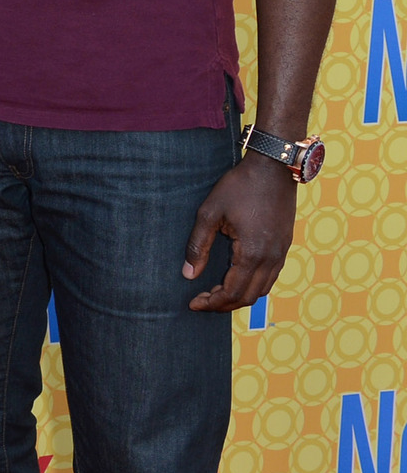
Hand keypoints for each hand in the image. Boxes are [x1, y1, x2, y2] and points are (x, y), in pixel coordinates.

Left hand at [182, 154, 295, 311]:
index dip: (212, 302)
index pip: (232, 292)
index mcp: (252, 254)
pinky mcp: (285, 246)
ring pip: (262, 290)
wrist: (273, 169)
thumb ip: (198, 246)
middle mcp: (271, 259)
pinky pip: (270, 277)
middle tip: (202, 300)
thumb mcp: (210, 213)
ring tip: (216, 293)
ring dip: (239, 296)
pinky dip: (253, 285)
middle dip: (224, 304)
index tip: (193, 303)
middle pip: (248, 297)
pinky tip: (236, 278)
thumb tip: (188, 274)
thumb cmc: (239, 187)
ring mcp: (281, 254)